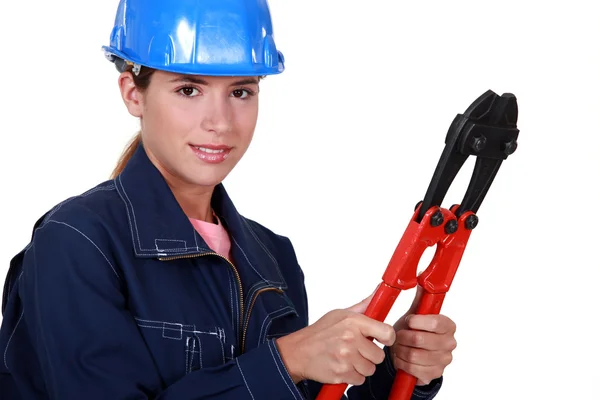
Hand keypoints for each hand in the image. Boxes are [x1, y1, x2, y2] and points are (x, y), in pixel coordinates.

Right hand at [275, 290, 395, 385]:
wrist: (299, 351)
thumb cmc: (320, 332)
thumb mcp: (341, 313)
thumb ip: (364, 306)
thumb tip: (380, 290)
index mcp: (353, 322)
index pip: (387, 332)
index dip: (388, 337)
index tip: (383, 339)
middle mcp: (350, 339)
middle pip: (379, 355)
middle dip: (370, 355)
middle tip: (357, 350)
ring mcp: (346, 358)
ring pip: (370, 369)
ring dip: (362, 367)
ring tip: (349, 358)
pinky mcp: (341, 373)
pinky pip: (360, 380)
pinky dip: (353, 376)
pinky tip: (343, 366)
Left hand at [391, 286, 456, 385]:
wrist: (409, 353)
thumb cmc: (413, 330)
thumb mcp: (416, 312)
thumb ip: (421, 296)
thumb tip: (421, 274)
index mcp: (448, 325)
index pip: (435, 323)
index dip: (417, 322)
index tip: (408, 321)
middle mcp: (450, 344)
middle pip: (421, 340)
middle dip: (403, 337)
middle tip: (399, 334)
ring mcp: (443, 361)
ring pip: (414, 355)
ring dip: (400, 350)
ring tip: (398, 345)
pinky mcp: (434, 375)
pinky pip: (412, 369)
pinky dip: (402, 362)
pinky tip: (401, 357)